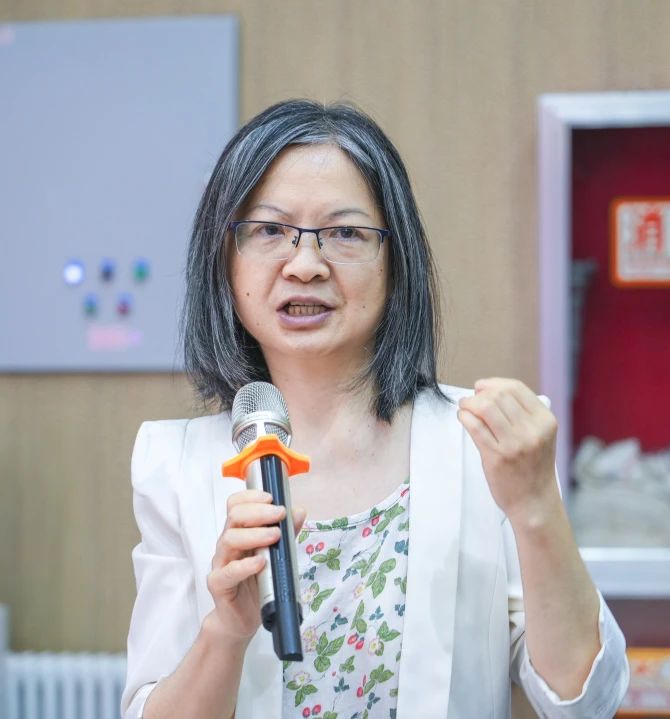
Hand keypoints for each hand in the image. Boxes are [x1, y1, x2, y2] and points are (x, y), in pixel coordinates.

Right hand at [207, 488, 306, 643]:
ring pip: (229, 539)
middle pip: (234, 516)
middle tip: (280, 513)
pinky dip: (245, 565)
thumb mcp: (277, 555)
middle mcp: (228, 544)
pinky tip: (261, 563)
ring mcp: (221, 563)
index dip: (251, 496)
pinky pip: (228, 572)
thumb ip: (286, 533)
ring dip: (255, 534)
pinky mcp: (219, 585)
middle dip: (259, 511)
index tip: (272, 497)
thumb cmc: (258, 583)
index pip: (236, 505)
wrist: (242, 619)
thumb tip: (299, 511)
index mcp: (239, 532)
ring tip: (275, 536)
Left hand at [456, 378, 559, 522]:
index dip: (494, 383)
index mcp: (545, 421)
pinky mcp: (496, 456)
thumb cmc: (533, 467)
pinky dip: (464, 417)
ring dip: (469, 403)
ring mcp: (514, 443)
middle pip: (498, 395)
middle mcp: (532, 430)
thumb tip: (490, 390)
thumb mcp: (541, 435)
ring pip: (485, 407)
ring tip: (465, 407)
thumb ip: (523, 414)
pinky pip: (474, 426)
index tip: (481, 386)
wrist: (534, 501)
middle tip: (471, 399)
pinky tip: (463, 418)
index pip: (516, 389)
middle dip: (479, 393)